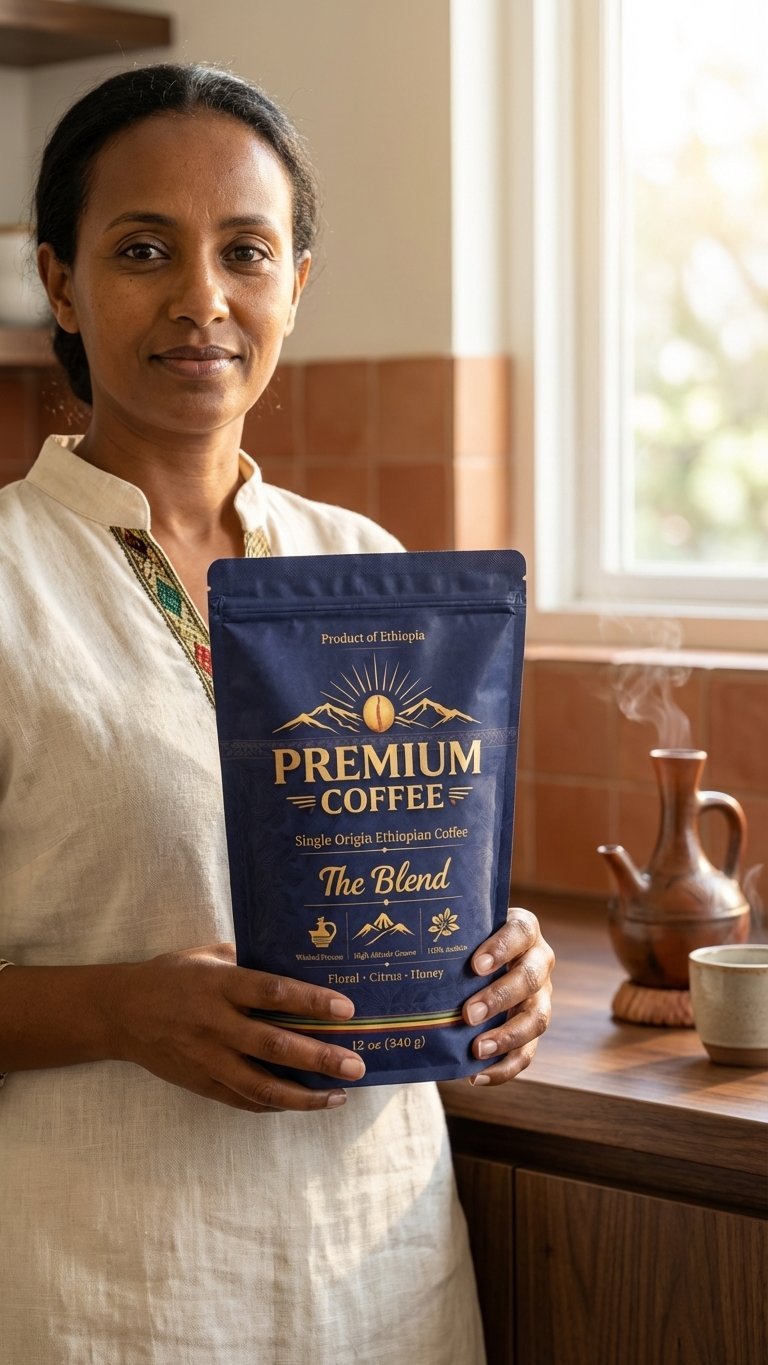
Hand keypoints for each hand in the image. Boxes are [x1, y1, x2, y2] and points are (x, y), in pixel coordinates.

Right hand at [109, 943, 364, 1113]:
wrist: (120, 1013)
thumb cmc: (169, 976)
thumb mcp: (205, 955)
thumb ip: (247, 958)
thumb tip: (293, 957)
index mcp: (219, 985)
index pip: (272, 993)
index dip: (310, 1000)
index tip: (346, 1009)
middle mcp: (216, 1024)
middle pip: (274, 1044)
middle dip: (319, 1057)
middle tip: (355, 1064)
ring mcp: (208, 1058)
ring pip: (261, 1084)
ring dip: (304, 1094)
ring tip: (339, 1095)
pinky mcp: (201, 1083)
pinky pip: (243, 1099)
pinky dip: (275, 1104)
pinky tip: (303, 1103)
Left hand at [462, 908, 553, 1084]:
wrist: (476, 962)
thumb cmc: (464, 942)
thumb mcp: (462, 933)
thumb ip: (448, 936)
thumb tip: (402, 946)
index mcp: (524, 930)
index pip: (520, 932)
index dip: (502, 948)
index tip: (475, 965)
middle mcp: (538, 961)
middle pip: (530, 978)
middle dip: (500, 997)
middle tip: (468, 1013)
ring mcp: (541, 996)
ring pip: (537, 1018)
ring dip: (507, 1037)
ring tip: (477, 1050)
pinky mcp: (533, 1026)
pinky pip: (528, 1052)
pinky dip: (504, 1067)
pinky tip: (477, 1076)